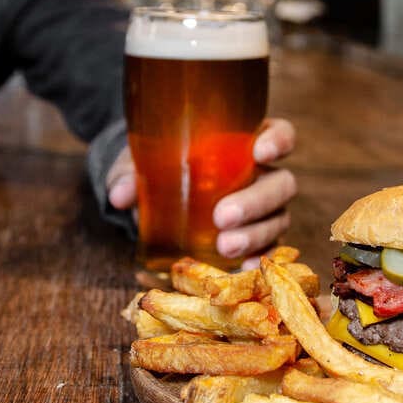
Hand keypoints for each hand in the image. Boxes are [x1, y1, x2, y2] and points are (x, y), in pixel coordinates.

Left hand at [106, 118, 297, 268]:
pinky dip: (257, 259)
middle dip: (256, 201)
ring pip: (278, 219)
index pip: (281, 134)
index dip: (279, 141)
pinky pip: (269, 250)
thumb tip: (121, 194)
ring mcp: (266, 211)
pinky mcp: (259, 240)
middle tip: (222, 216)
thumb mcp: (144, 162)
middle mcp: (265, 175)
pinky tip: (241, 269)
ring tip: (223, 247)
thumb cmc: (162, 168)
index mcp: (248, 143)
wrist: (158, 200)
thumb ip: (132, 172)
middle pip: (282, 184)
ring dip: (254, 234)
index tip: (260, 152)